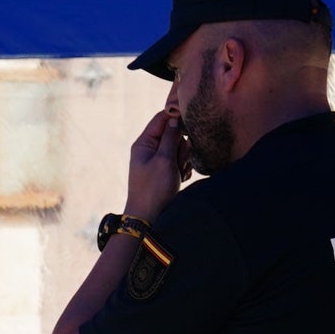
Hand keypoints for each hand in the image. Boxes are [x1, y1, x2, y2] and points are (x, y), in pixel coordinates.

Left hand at [124, 107, 187, 222]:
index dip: (175, 116)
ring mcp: (158, 160)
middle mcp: (149, 149)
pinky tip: (180, 179)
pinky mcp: (165, 170)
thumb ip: (171, 138)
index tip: (190, 116)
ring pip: (179, 149)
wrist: (148, 217)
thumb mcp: (164, 160)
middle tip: (177, 161)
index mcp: (144, 143)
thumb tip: (175, 118)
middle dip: (180, 146)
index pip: (160, 119)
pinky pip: (180, 161)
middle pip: (173, 134)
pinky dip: (182, 169)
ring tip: (177, 173)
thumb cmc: (154, 189)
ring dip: (183, 159)